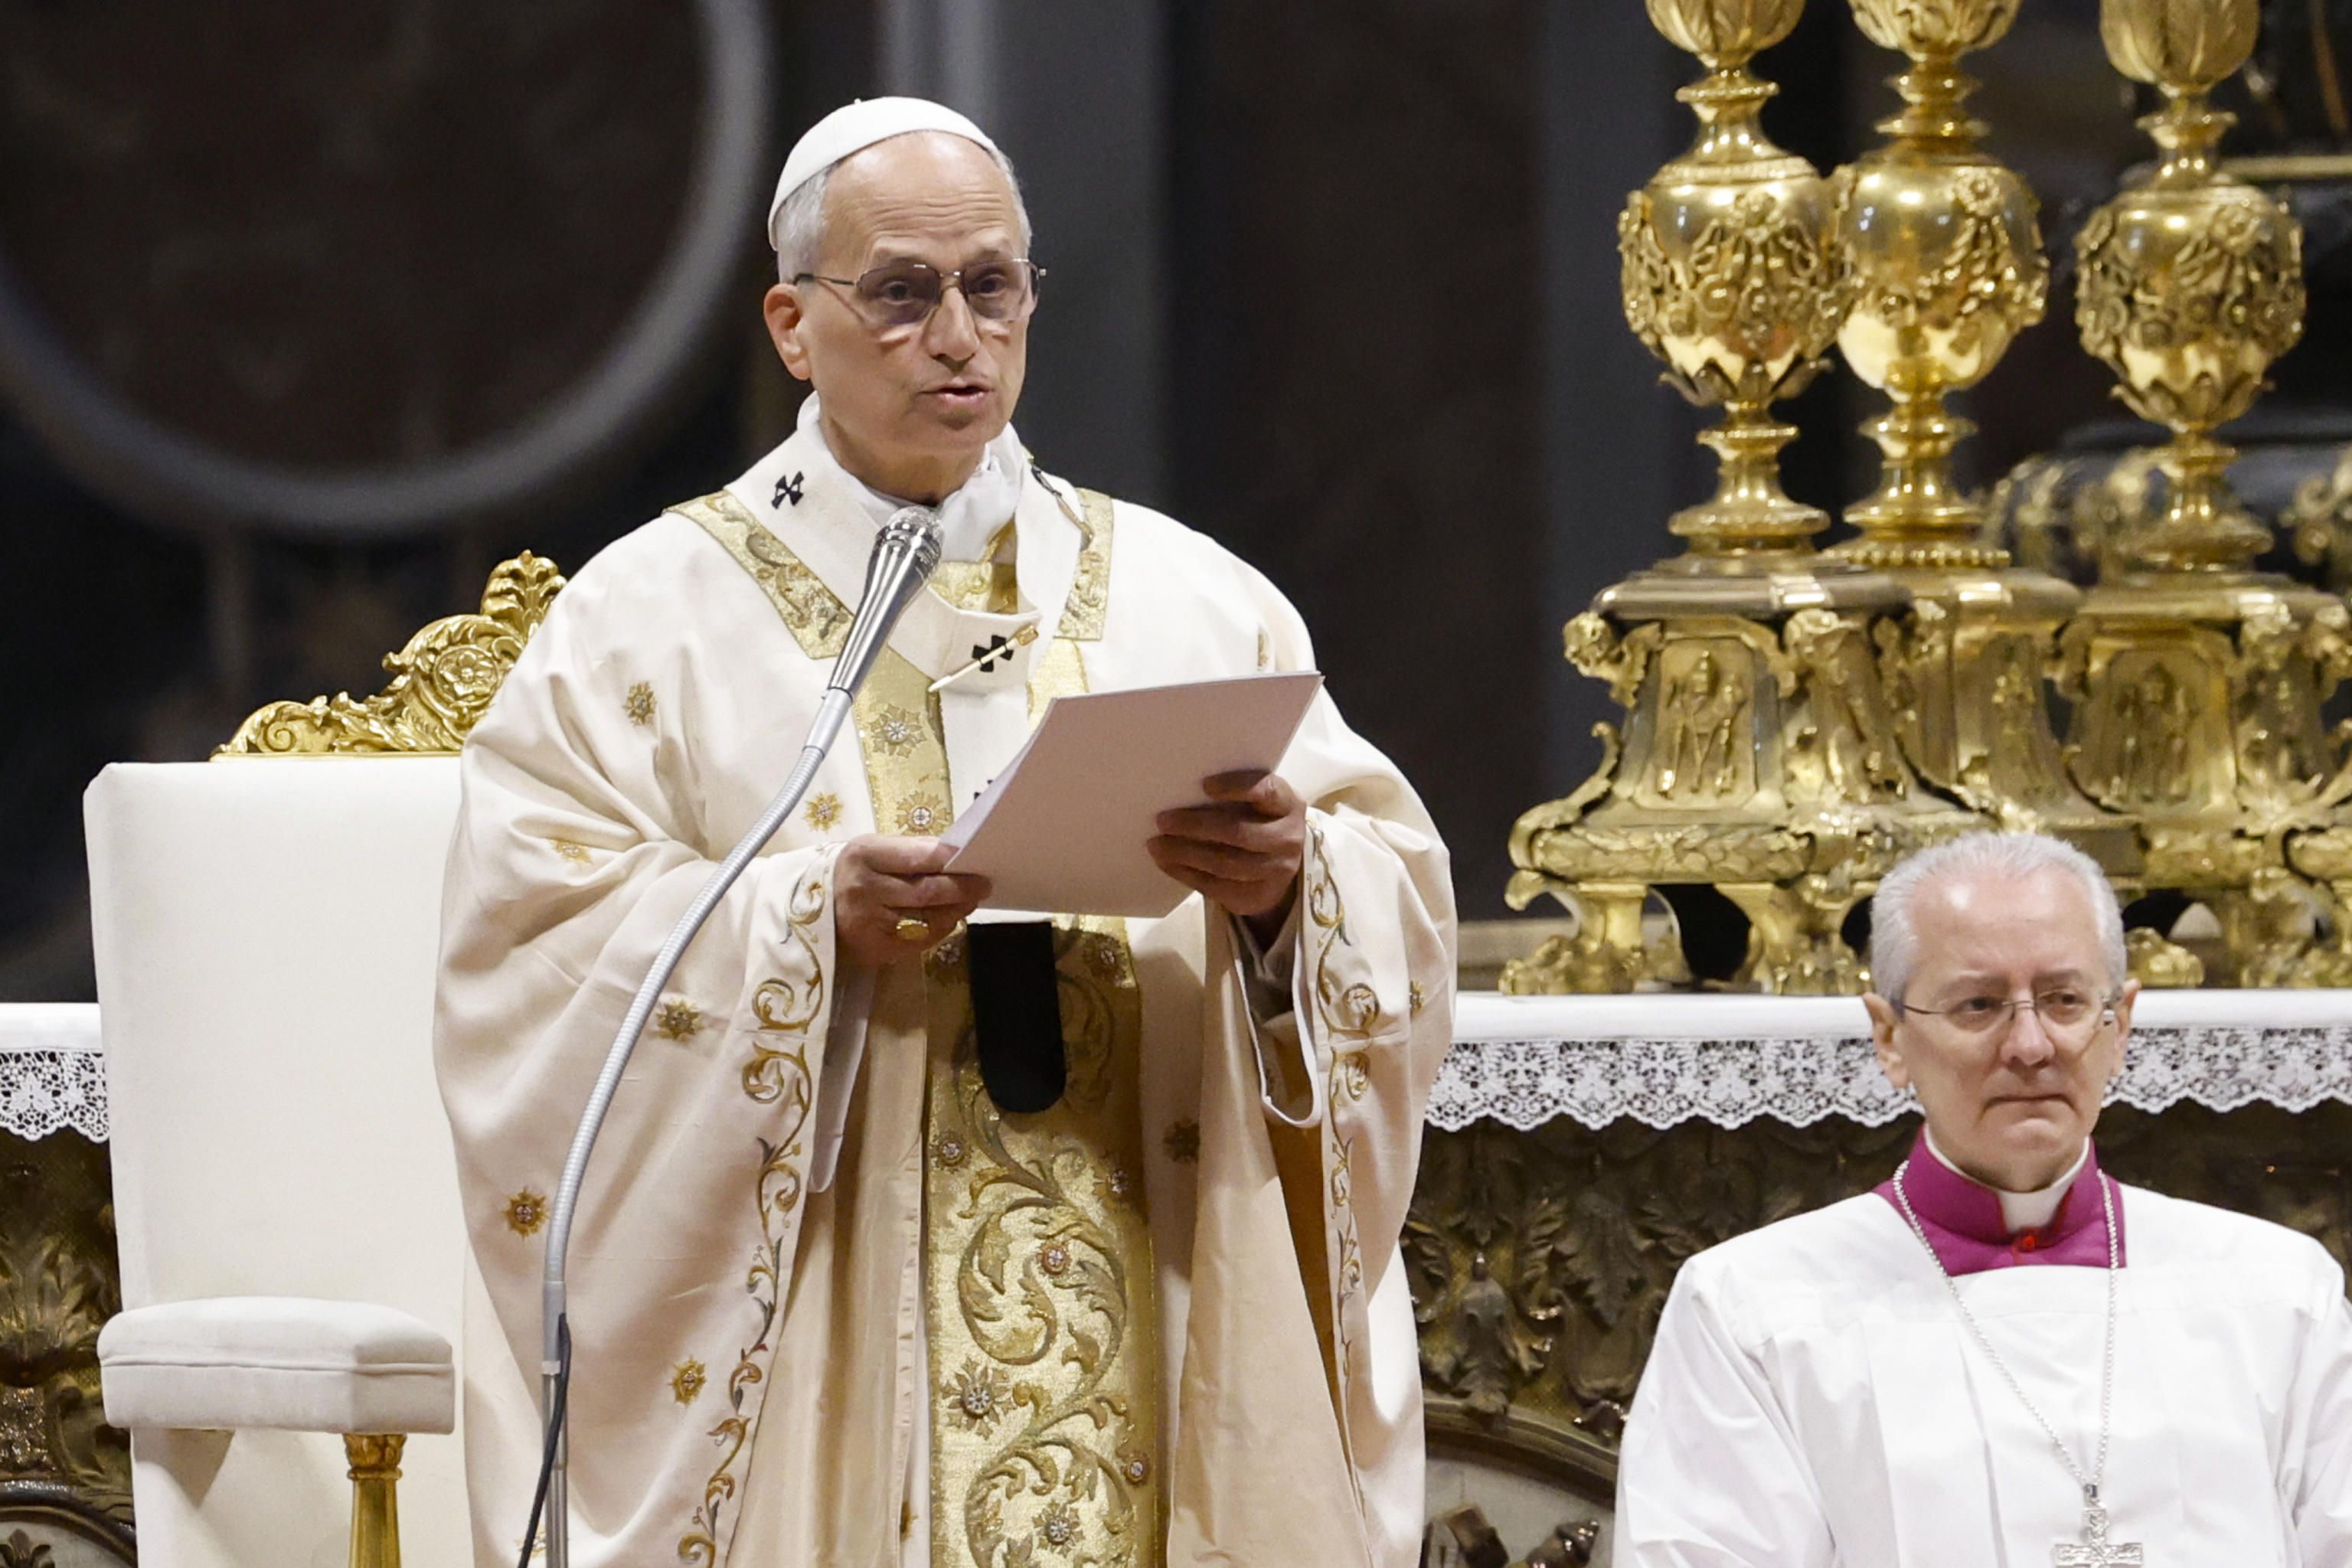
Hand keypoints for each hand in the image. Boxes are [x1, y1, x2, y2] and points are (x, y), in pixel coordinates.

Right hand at [834, 835, 991, 965]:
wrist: (811, 909)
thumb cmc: (853, 873)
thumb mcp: (873, 849)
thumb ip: (912, 850)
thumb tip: (955, 854)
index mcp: (865, 855)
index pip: (919, 856)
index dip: (951, 860)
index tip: (974, 859)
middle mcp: (865, 889)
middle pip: (927, 891)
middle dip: (962, 889)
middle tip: (983, 885)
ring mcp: (870, 923)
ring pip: (928, 919)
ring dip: (955, 910)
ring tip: (968, 901)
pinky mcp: (876, 948)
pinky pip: (920, 941)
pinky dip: (940, 929)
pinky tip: (947, 919)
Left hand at [1149, 771, 1305, 936]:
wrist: (1278, 866)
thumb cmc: (1258, 821)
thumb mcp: (1257, 804)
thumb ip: (1234, 796)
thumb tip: (1180, 790)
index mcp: (1288, 804)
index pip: (1267, 791)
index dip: (1237, 787)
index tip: (1205, 785)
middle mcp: (1288, 838)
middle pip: (1239, 833)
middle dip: (1196, 826)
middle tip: (1162, 820)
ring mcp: (1275, 871)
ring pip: (1225, 864)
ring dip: (1185, 853)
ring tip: (1156, 844)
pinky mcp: (1256, 895)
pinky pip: (1216, 886)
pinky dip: (1185, 873)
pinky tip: (1166, 862)